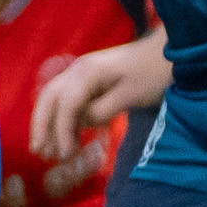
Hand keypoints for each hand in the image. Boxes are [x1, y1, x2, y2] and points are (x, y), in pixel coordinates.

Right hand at [28, 35, 162, 170]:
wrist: (168, 51)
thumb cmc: (153, 73)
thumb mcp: (130, 95)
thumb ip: (102, 110)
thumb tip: (81, 123)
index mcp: (87, 72)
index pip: (66, 105)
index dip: (62, 131)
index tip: (65, 155)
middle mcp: (78, 70)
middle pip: (49, 98)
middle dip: (41, 125)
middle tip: (38, 152)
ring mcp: (81, 73)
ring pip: (54, 98)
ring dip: (47, 123)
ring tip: (44, 150)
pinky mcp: (89, 80)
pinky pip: (66, 100)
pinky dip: (61, 118)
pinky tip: (62, 136)